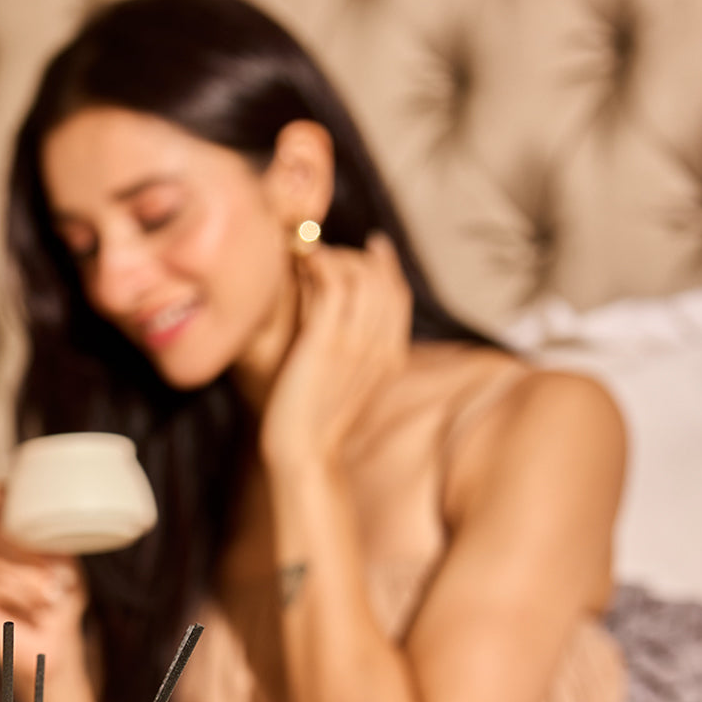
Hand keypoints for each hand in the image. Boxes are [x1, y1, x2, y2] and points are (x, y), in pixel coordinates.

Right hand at [0, 479, 89, 701]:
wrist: (53, 642)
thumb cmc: (58, 597)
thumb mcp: (60, 561)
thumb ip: (44, 540)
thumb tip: (43, 545)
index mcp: (0, 528)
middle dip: (25, 554)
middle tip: (54, 576)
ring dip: (24, 578)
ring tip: (49, 594)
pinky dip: (13, 595)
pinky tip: (33, 605)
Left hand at [259, 233, 410, 471]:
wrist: (304, 454)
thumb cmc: (312, 425)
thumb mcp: (342, 385)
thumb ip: (349, 352)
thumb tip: (332, 318)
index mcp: (390, 358)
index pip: (399, 297)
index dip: (388, 266)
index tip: (374, 246)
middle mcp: (380, 347)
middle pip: (383, 280)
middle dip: (355, 256)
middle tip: (324, 251)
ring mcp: (357, 344)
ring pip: (361, 275)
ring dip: (334, 257)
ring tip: (306, 256)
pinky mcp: (328, 342)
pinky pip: (334, 284)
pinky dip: (319, 264)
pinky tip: (301, 264)